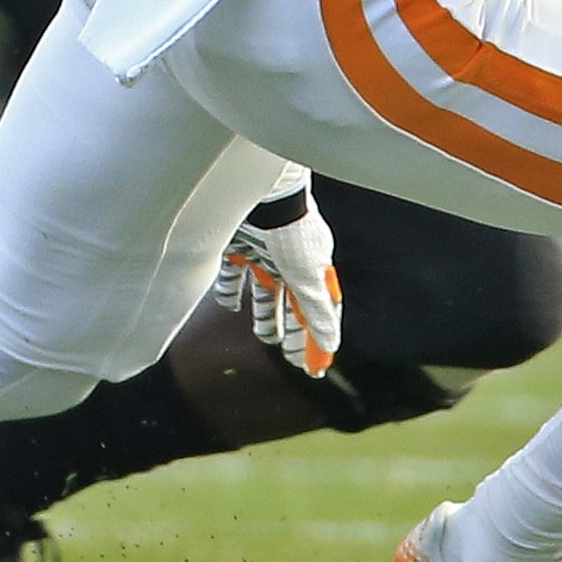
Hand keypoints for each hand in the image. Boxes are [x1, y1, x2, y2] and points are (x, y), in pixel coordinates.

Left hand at [214, 166, 341, 374]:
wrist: (262, 192)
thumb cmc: (293, 232)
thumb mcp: (309, 279)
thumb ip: (317, 314)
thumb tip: (330, 346)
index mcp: (311, 270)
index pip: (316, 313)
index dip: (315, 340)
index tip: (314, 368)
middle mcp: (288, 264)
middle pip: (291, 306)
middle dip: (292, 332)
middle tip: (290, 358)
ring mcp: (262, 255)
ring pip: (264, 293)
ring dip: (264, 315)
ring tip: (264, 336)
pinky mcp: (237, 246)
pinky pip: (233, 274)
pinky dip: (231, 291)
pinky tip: (230, 305)